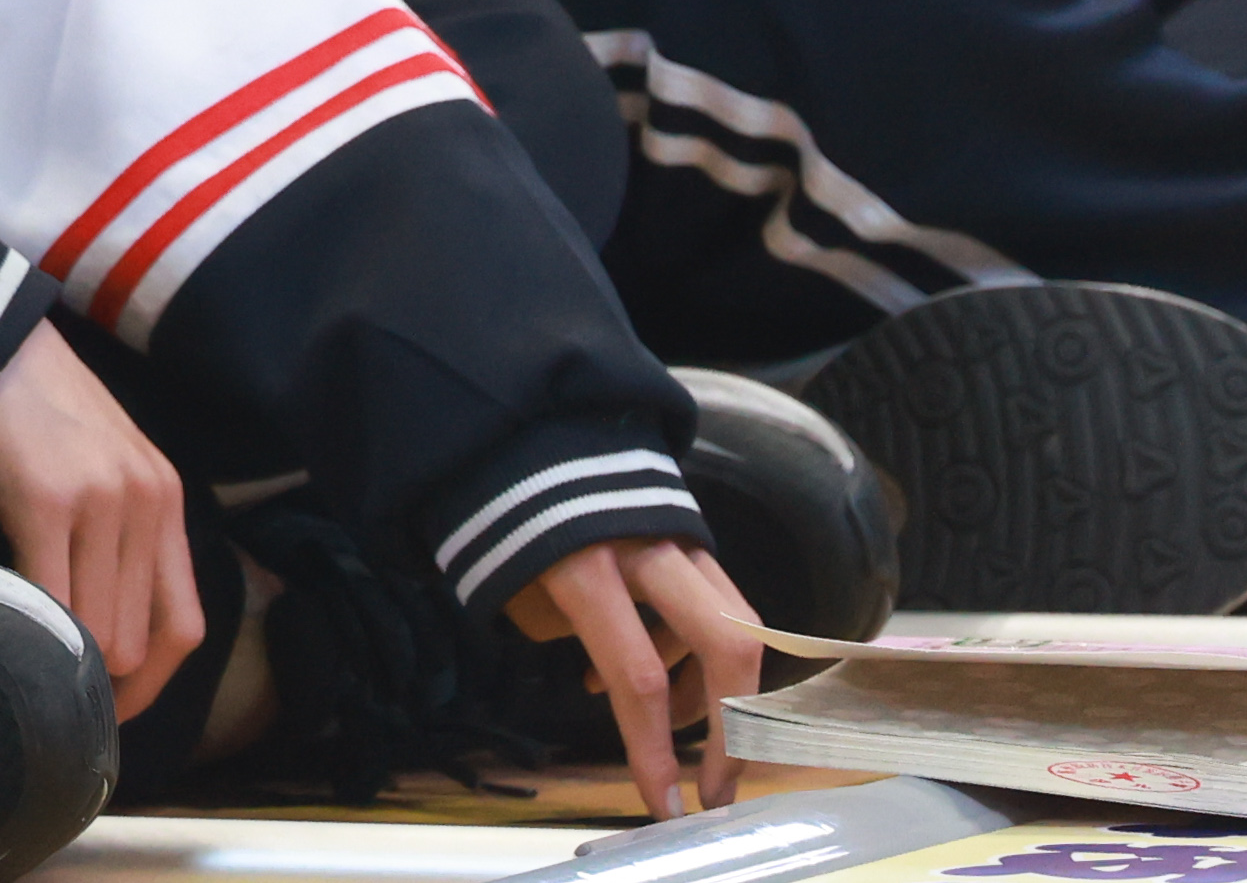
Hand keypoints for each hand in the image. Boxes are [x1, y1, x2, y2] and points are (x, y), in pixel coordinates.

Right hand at [0, 334, 201, 718]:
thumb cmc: (41, 407)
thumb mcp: (108, 464)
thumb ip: (121, 534)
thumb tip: (106, 625)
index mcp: (168, 501)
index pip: (185, 624)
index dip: (154, 684)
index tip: (115, 708)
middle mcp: (147, 504)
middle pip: (140, 640)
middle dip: (103, 683)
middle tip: (61, 696)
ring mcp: (100, 502)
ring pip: (100, 630)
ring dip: (68, 659)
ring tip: (33, 663)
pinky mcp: (45, 499)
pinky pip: (51, 594)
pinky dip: (35, 625)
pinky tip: (10, 626)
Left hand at [509, 534, 756, 817]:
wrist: (525, 440)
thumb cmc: (509, 526)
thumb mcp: (518, 591)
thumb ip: (579, 638)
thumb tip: (627, 693)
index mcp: (586, 567)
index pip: (638, 677)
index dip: (653, 749)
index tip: (665, 805)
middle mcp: (649, 550)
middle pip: (727, 647)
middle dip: (733, 728)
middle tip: (717, 787)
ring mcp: (681, 538)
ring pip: (737, 627)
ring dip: (715, 691)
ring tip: (669, 719)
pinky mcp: (696, 538)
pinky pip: (719, 606)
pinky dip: (699, 650)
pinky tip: (658, 668)